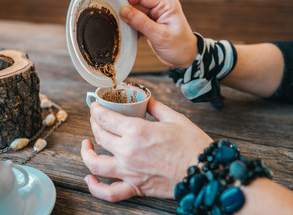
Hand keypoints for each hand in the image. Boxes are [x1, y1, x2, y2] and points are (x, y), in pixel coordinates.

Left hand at [81, 97, 212, 201]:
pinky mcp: (136, 187)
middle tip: (96, 119)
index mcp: (137, 131)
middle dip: (94, 123)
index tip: (95, 106)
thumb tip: (147, 99)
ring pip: (96, 164)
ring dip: (87, 153)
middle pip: (100, 136)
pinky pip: (110, 192)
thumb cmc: (193, 144)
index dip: (96, 109)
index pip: (105, 118)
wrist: (206, 172)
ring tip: (87, 146)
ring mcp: (129, 171)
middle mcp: (128, 151)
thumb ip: (155, 107)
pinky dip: (95, 188)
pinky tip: (90, 179)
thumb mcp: (174, 118)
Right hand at [120, 0, 197, 68]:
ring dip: (127, 19)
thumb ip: (141, 23)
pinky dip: (131, 27)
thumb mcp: (160, 36)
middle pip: (138, 2)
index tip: (114, 4)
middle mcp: (161, 7)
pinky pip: (137, 21)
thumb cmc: (179, 47)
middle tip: (113, 18)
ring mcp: (156, 16)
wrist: (186, 59)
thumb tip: (123, 11)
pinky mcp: (151, 24)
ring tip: (119, 27)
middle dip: (126, 10)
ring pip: (136, 12)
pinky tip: (126, 33)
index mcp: (167, 4)